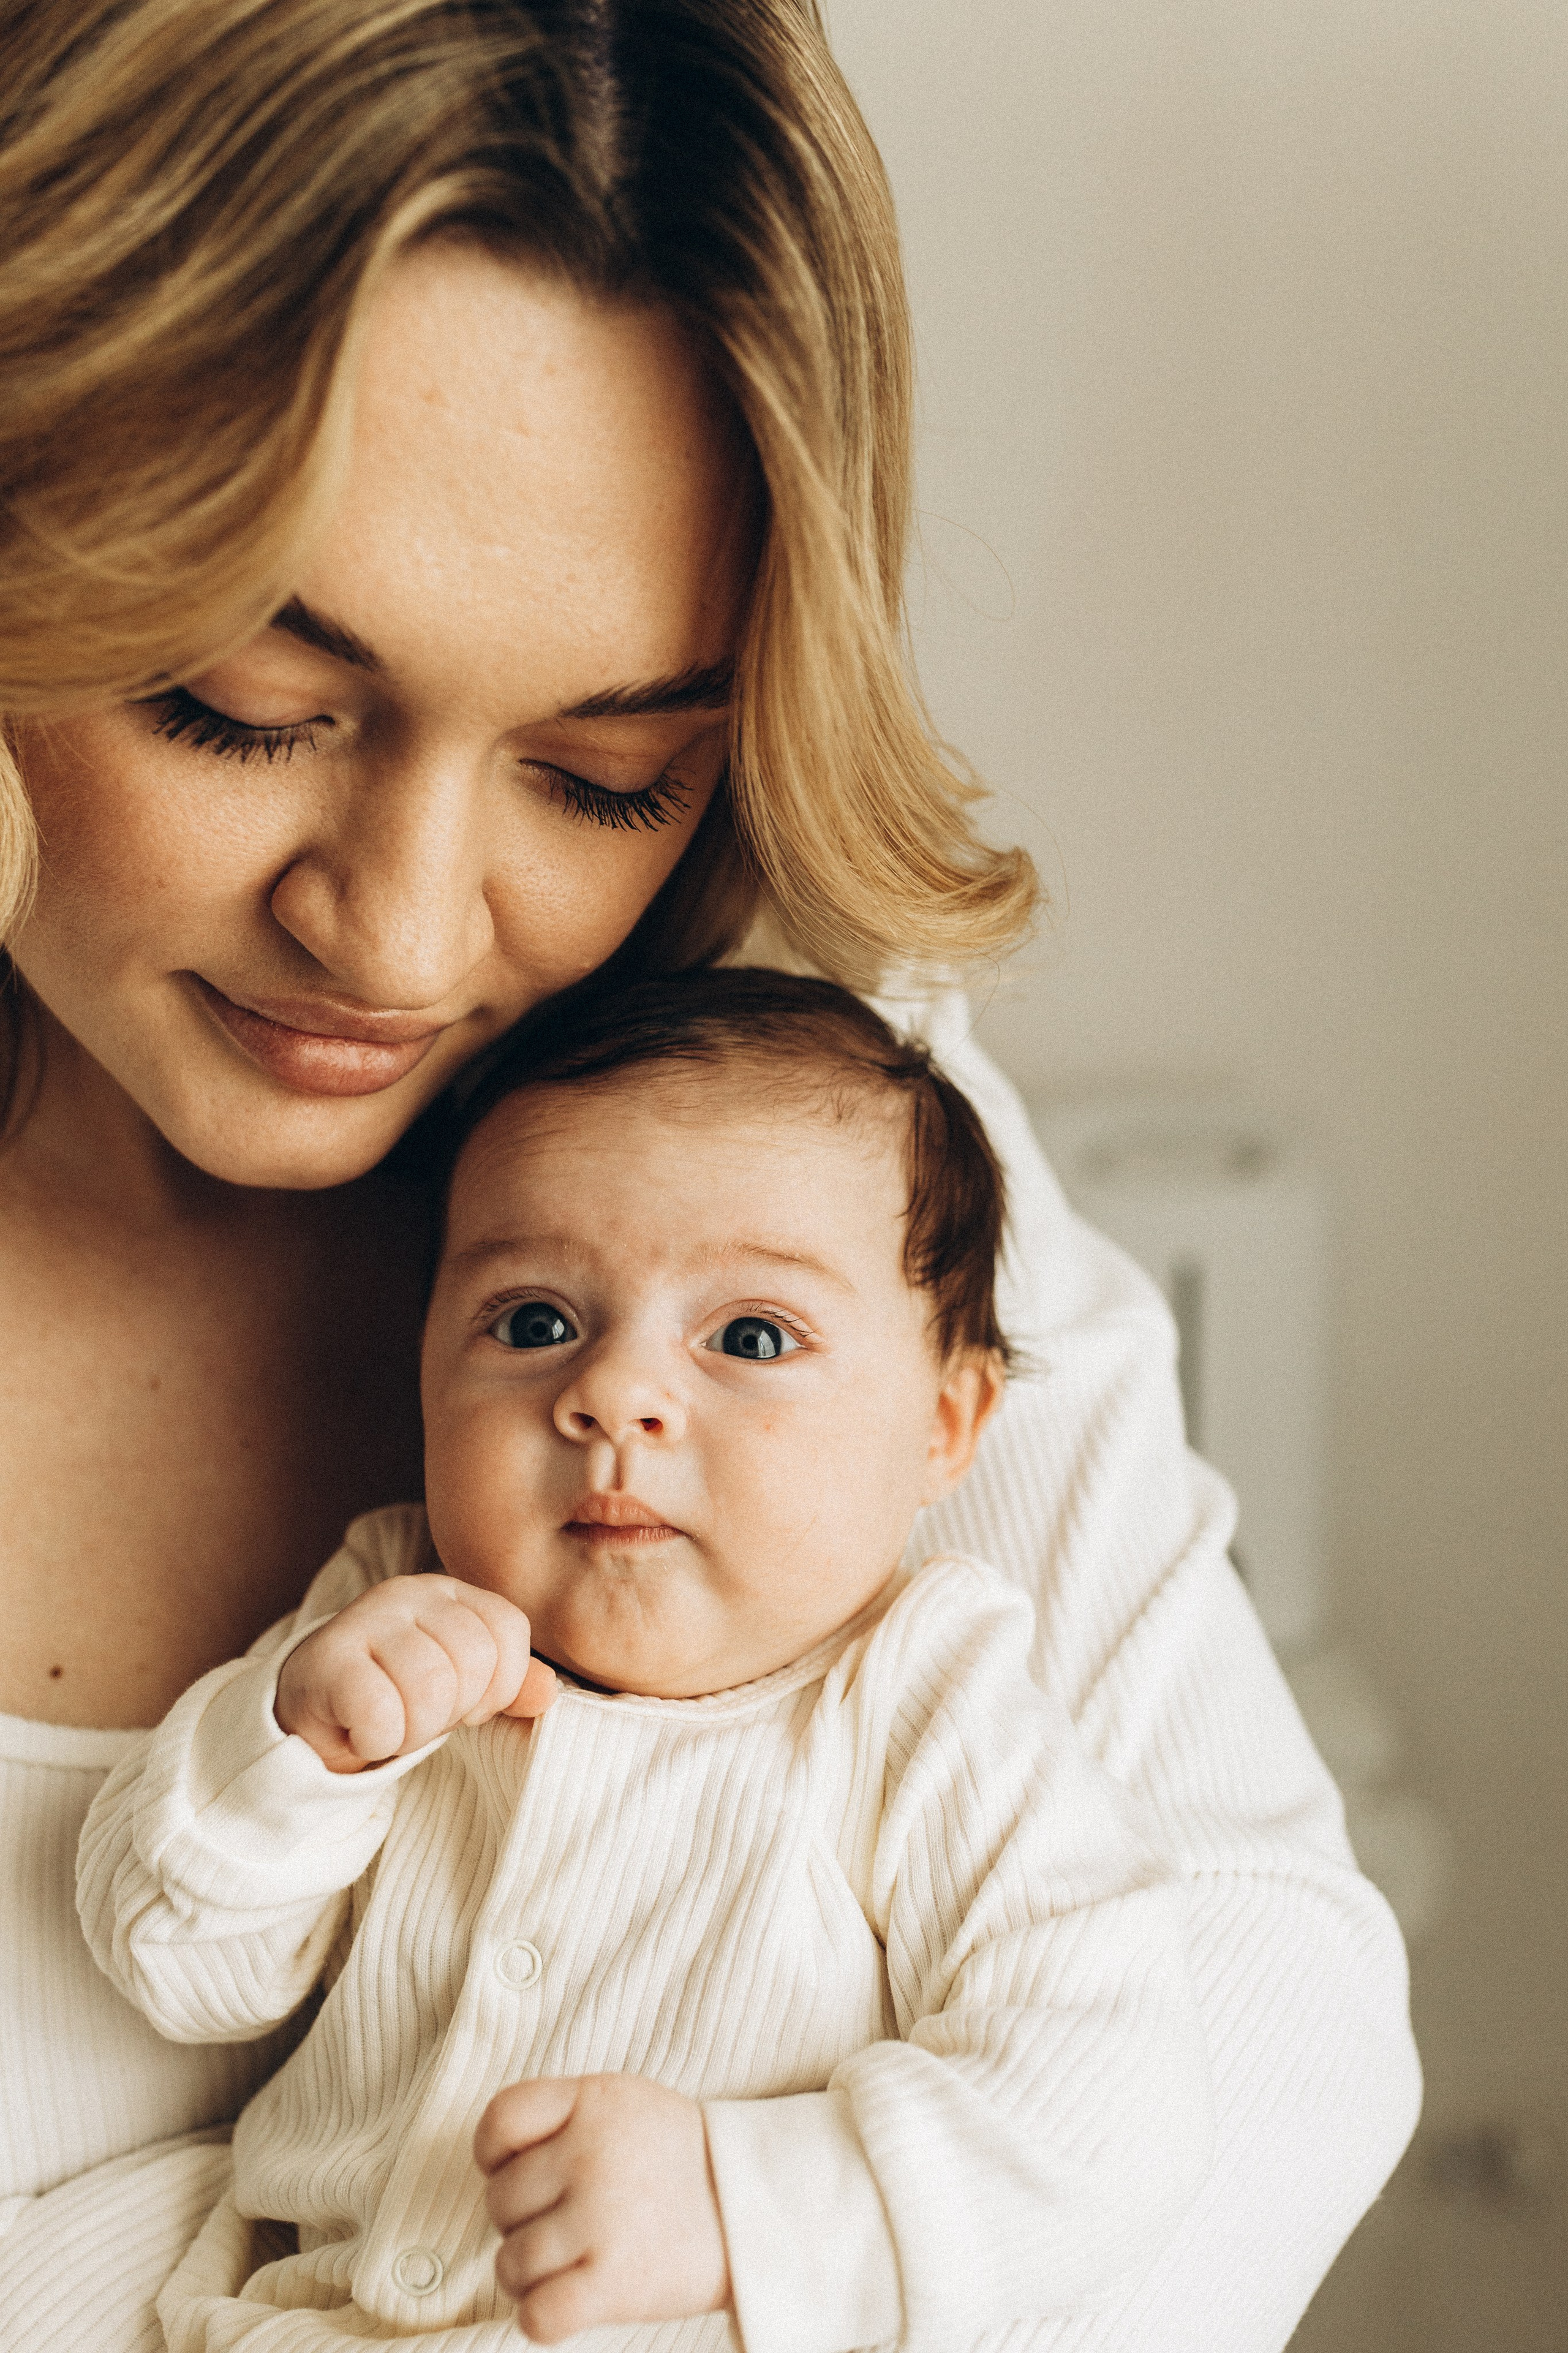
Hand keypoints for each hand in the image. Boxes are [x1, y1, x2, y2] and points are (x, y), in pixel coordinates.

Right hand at [275, 1575, 555, 1771]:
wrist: (313, 1716)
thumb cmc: (397, 1698)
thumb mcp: (462, 1690)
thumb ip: (508, 1685)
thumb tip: (547, 1691)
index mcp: (449, 1591)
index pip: (508, 1630)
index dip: (495, 1686)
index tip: (463, 1705)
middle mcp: (407, 1591)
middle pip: (473, 1659)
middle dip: (452, 1711)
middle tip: (418, 1716)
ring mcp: (364, 1619)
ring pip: (430, 1687)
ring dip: (415, 1730)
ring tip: (392, 1723)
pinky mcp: (326, 1659)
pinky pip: (380, 1713)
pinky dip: (378, 1740)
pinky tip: (363, 1732)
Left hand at [475, 2073, 730, 2342]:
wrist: (753, 2205)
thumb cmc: (674, 2157)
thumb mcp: (622, 2102)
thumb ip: (558, 2116)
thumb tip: (493, 2167)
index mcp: (592, 2101)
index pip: (500, 2121)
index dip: (495, 2155)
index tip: (521, 2169)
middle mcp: (591, 2154)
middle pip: (500, 2202)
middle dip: (522, 2218)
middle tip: (569, 2219)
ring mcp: (602, 2219)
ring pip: (510, 2264)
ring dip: (530, 2274)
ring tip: (572, 2262)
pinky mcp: (616, 2283)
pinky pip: (537, 2314)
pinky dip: (541, 2316)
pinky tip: (567, 2302)